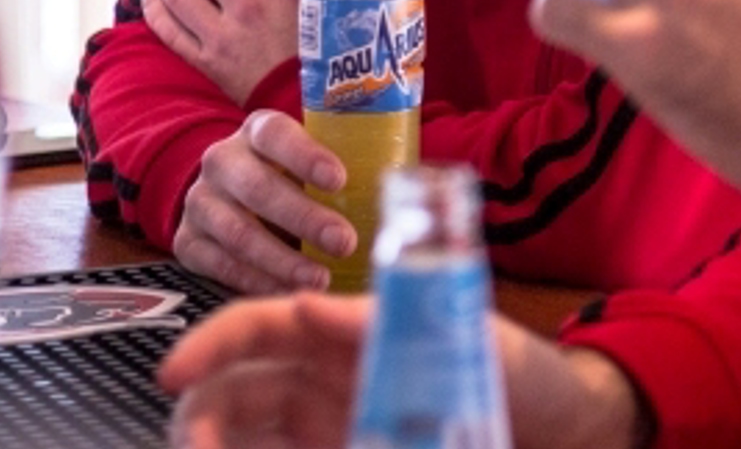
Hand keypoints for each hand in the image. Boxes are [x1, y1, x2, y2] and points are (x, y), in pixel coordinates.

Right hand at [160, 293, 647, 448]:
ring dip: (220, 445)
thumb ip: (389, 323)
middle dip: (202, 413)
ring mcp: (334, 424)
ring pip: (248, 434)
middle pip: (238, 387)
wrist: (565, 430)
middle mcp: (331, 377)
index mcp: (353, 331)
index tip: (174, 374)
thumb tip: (308, 305)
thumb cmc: (525, 375)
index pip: (264, 325)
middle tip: (193, 447)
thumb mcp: (467, 338)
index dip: (212, 342)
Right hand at [174, 110, 352, 293]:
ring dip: (281, 258)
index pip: (276, 133)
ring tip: (320, 278)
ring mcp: (200, 201)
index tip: (340, 179)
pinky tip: (285, 292)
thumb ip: (359, 166)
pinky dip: (254, 280)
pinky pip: (217, 263)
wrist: (234, 197)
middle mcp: (223, 160)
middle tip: (345, 241)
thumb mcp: (321, 163)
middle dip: (303, 216)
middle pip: (257, 186)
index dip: (305, 155)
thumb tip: (422, 187)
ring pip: (236, 229)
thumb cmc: (299, 179)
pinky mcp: (187, 240)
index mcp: (259, 130)